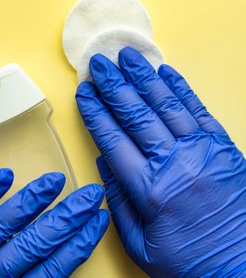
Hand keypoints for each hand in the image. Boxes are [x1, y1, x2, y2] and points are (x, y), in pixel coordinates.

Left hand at [0, 169, 108, 276]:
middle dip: (66, 218)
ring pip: (1, 226)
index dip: (78, 245)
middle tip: (90, 195)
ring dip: (31, 202)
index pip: (52, 270)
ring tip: (55, 180)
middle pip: (34, 244)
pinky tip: (5, 176)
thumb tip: (64, 257)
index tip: (98, 222)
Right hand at [76, 47, 245, 276]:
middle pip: (136, 113)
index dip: (95, 112)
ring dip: (144, 77)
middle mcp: (174, 163)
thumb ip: (118, 203)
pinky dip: (181, 88)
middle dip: (113, 85)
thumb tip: (103, 163)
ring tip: (127, 56)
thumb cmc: (190, 262)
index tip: (84, 93)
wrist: (244, 267)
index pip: (113, 139)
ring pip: (166, 104)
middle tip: (99, 63)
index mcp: (150, 190)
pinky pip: (199, 110)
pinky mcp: (224, 147)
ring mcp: (202, 151)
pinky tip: (166, 72)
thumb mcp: (140, 246)